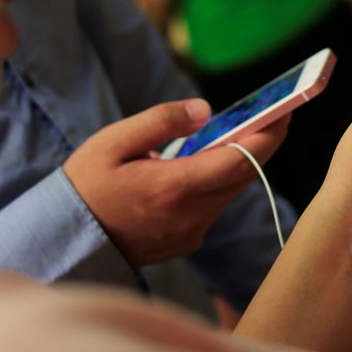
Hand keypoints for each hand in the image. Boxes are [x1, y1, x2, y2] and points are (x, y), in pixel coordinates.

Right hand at [63, 99, 289, 268]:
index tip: (287, 110)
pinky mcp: (187, 241)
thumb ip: (160, 121)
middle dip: (264, 142)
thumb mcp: (113, 143)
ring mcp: (191, 232)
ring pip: (231, 190)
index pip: (240, 158)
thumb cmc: (84, 186)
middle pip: (244, 174)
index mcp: (174, 187)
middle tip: (277, 110)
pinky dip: (219, 179)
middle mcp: (191, 215)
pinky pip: (214, 204)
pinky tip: (211, 158)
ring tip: (244, 127)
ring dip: (241, 160)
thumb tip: (205, 110)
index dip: (269, 133)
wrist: (65, 241)